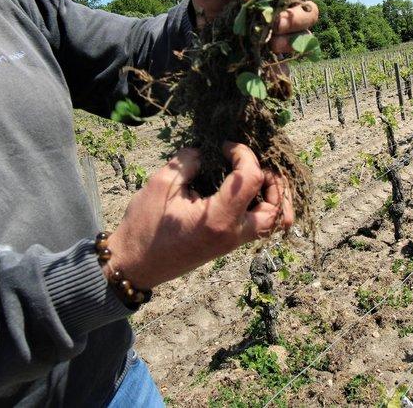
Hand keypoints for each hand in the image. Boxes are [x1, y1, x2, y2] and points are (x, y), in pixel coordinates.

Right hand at [104, 142, 293, 288]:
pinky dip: (260, 206)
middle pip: (277, 209)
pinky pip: (258, 226)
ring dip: (271, 196)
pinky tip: (242, 190)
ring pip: (272, 222)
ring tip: (254, 176)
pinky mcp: (228, 244)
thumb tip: (206, 151)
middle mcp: (233, 233)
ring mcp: (232, 242)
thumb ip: (188, 162)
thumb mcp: (162, 185)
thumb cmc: (145, 226)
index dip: (243, 154)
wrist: (135, 265)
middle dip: (273, 181)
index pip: (251, 179)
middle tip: (253, 164)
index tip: (225, 147)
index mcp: (218, 219)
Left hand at [191, 0, 318, 54]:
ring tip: (273, 43)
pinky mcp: (272, 54)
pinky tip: (270, 55)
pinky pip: (288, 61)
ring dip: (293, 39)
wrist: (197, 23)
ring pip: (305, 36)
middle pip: (311, 12)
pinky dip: (284, 61)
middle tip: (276, 22)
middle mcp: (285, 9)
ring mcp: (281, 33)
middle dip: (298, 17)